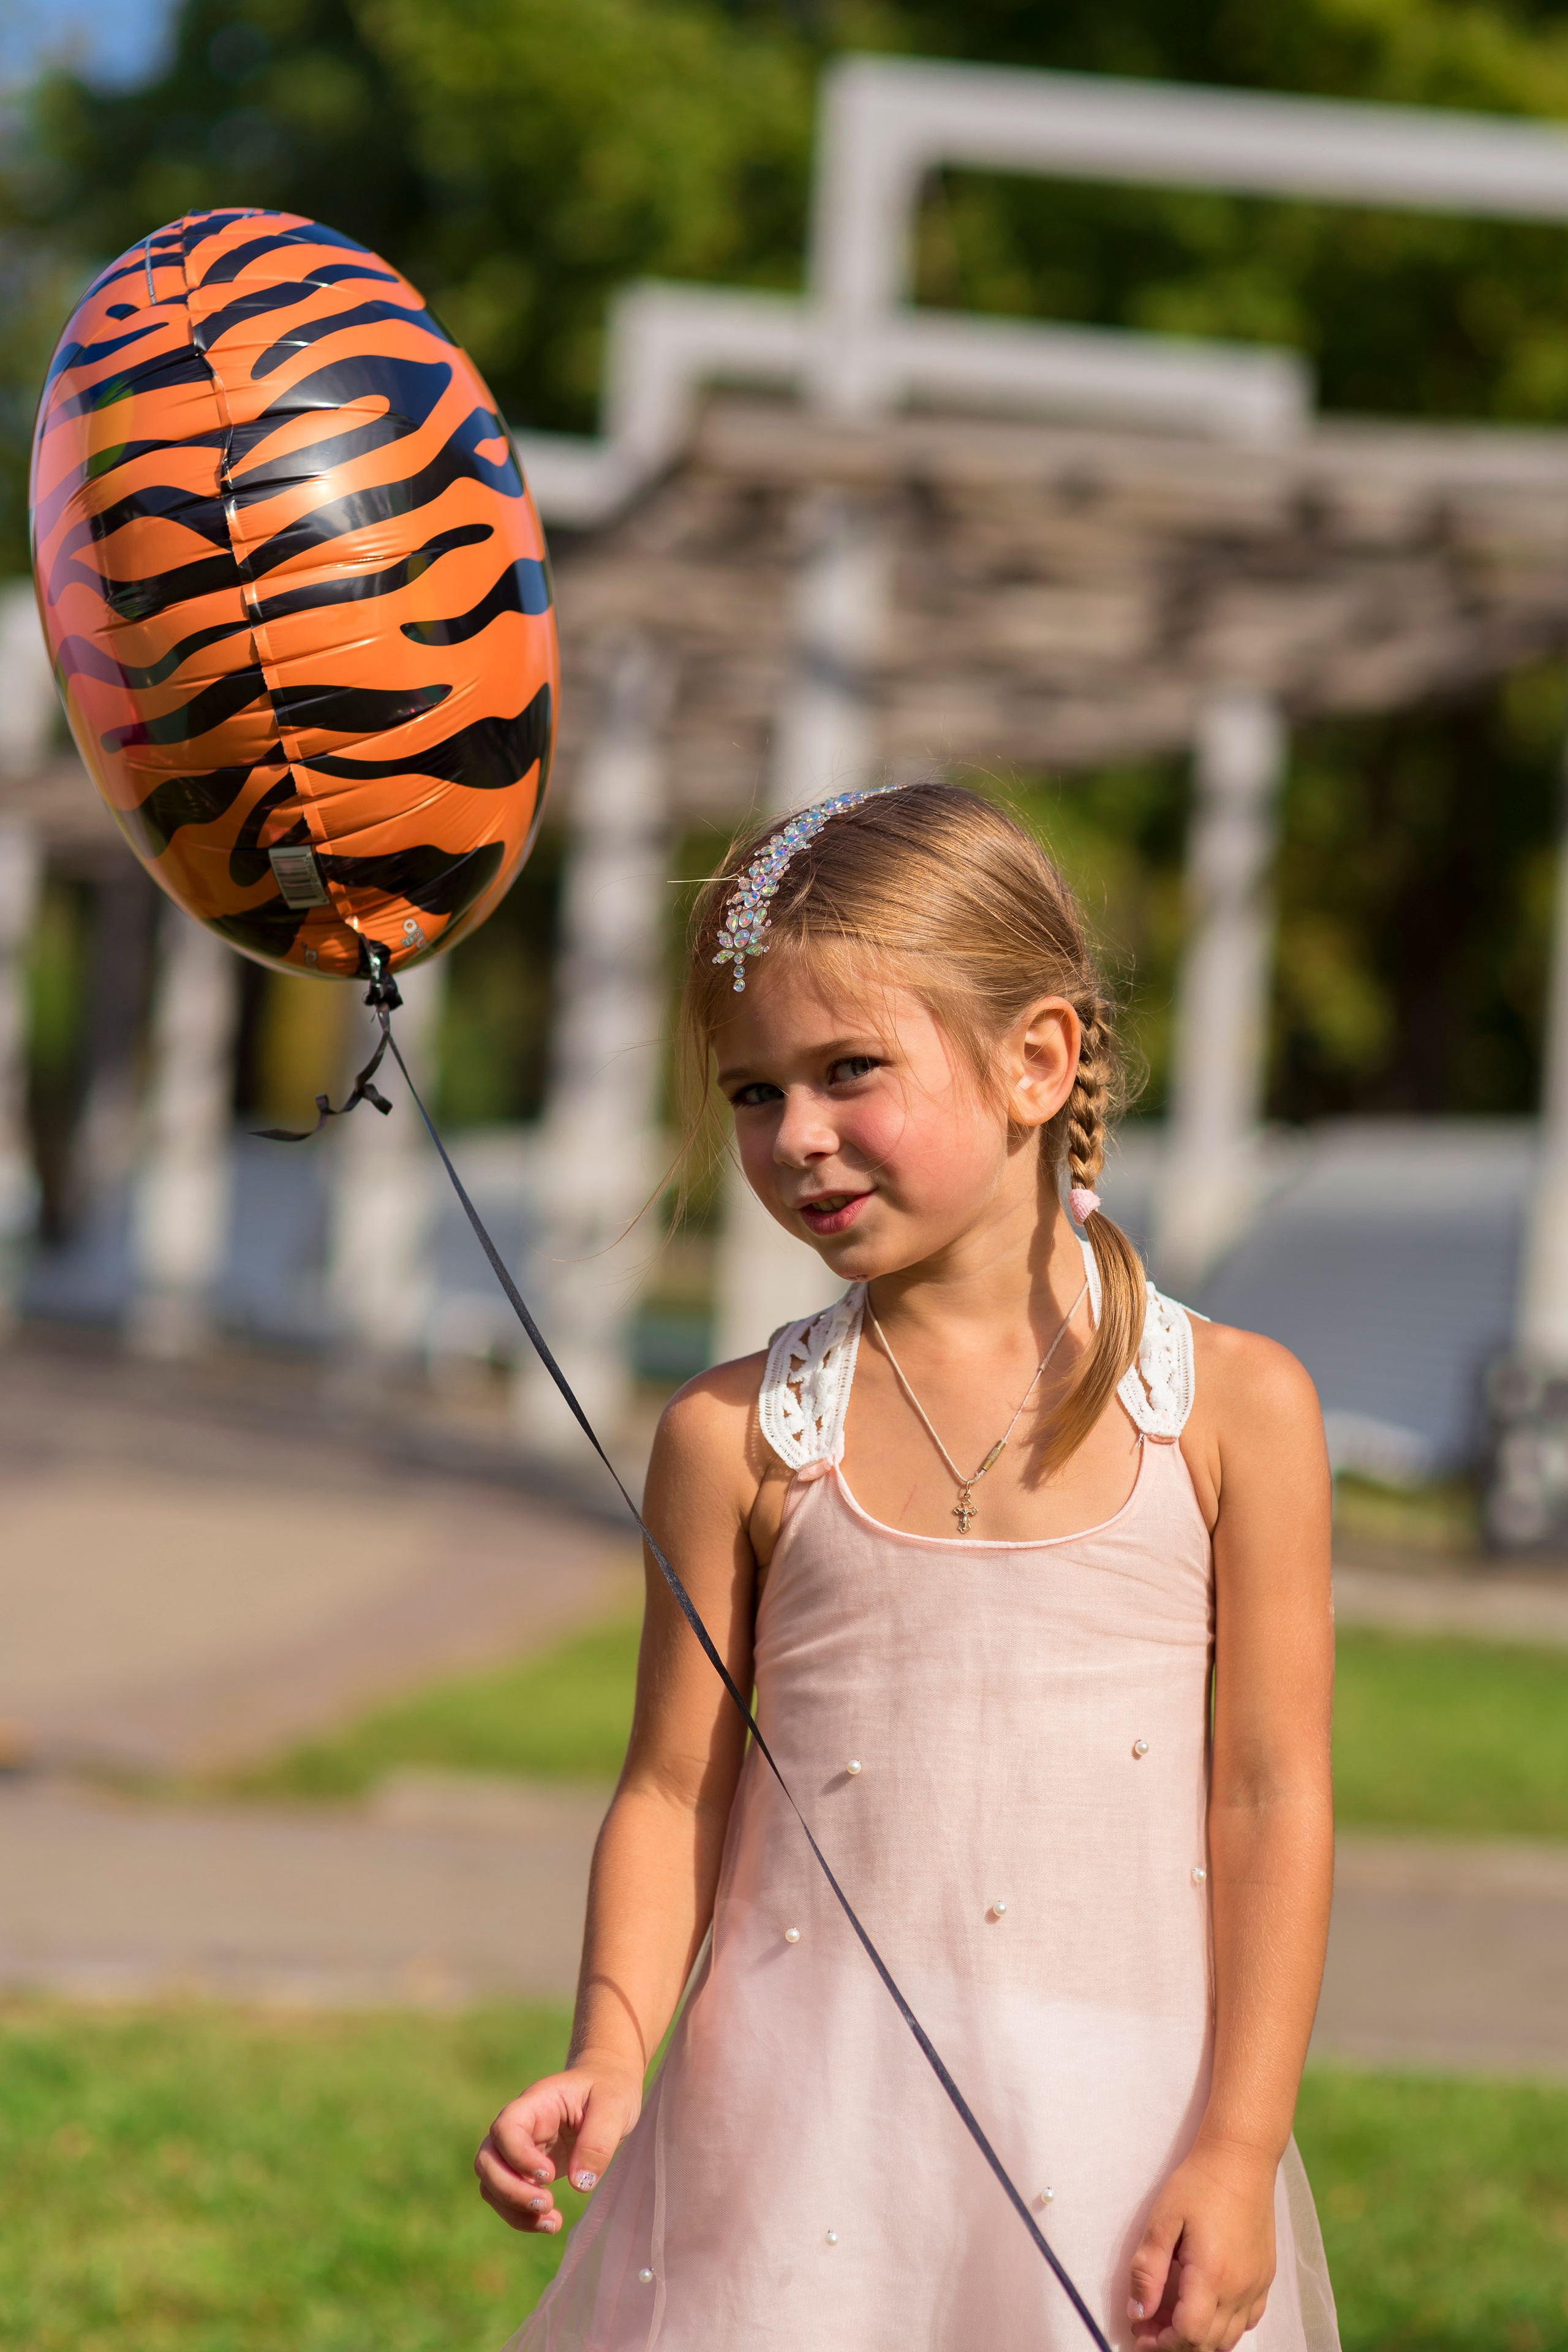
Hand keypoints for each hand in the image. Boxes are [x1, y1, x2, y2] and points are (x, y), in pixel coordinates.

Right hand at [474, 2056, 642, 2233]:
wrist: (608, 2088)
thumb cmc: (609, 2090)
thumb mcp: (615, 2105)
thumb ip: (599, 2141)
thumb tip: (580, 2185)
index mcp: (536, 2102)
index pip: (505, 2129)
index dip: (518, 2157)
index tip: (550, 2175)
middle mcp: (520, 2126)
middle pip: (487, 2160)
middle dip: (510, 2190)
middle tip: (547, 2203)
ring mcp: (519, 2149)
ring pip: (491, 2183)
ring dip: (513, 2209)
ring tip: (552, 2223)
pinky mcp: (526, 2170)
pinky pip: (507, 2196)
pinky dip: (522, 2216)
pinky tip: (551, 2223)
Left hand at [1127, 2138, 1277, 2350]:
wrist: (1240, 2159)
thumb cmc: (1198, 2184)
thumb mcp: (1161, 2222)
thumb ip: (1147, 2271)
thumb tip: (1137, 2313)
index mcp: (1212, 2275)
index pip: (1188, 2335)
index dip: (1161, 2344)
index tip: (1140, 2335)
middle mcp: (1239, 2288)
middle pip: (1208, 2344)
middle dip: (1175, 2344)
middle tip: (1150, 2328)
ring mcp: (1256, 2285)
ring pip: (1229, 2338)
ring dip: (1199, 2338)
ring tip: (1172, 2317)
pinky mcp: (1265, 2277)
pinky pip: (1247, 2321)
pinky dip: (1224, 2327)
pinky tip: (1204, 2307)